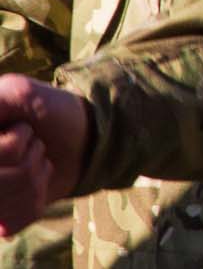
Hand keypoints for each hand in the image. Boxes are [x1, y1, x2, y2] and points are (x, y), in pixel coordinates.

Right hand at [0, 75, 86, 237]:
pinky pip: (13, 221)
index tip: (24, 130)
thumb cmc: (50, 111)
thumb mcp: (20, 93)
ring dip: (34, 176)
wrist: (82, 139)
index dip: (12, 146)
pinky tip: (37, 182)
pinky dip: (35, 199)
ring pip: (5, 200)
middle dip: (27, 159)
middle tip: (34, 144)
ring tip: (36, 160)